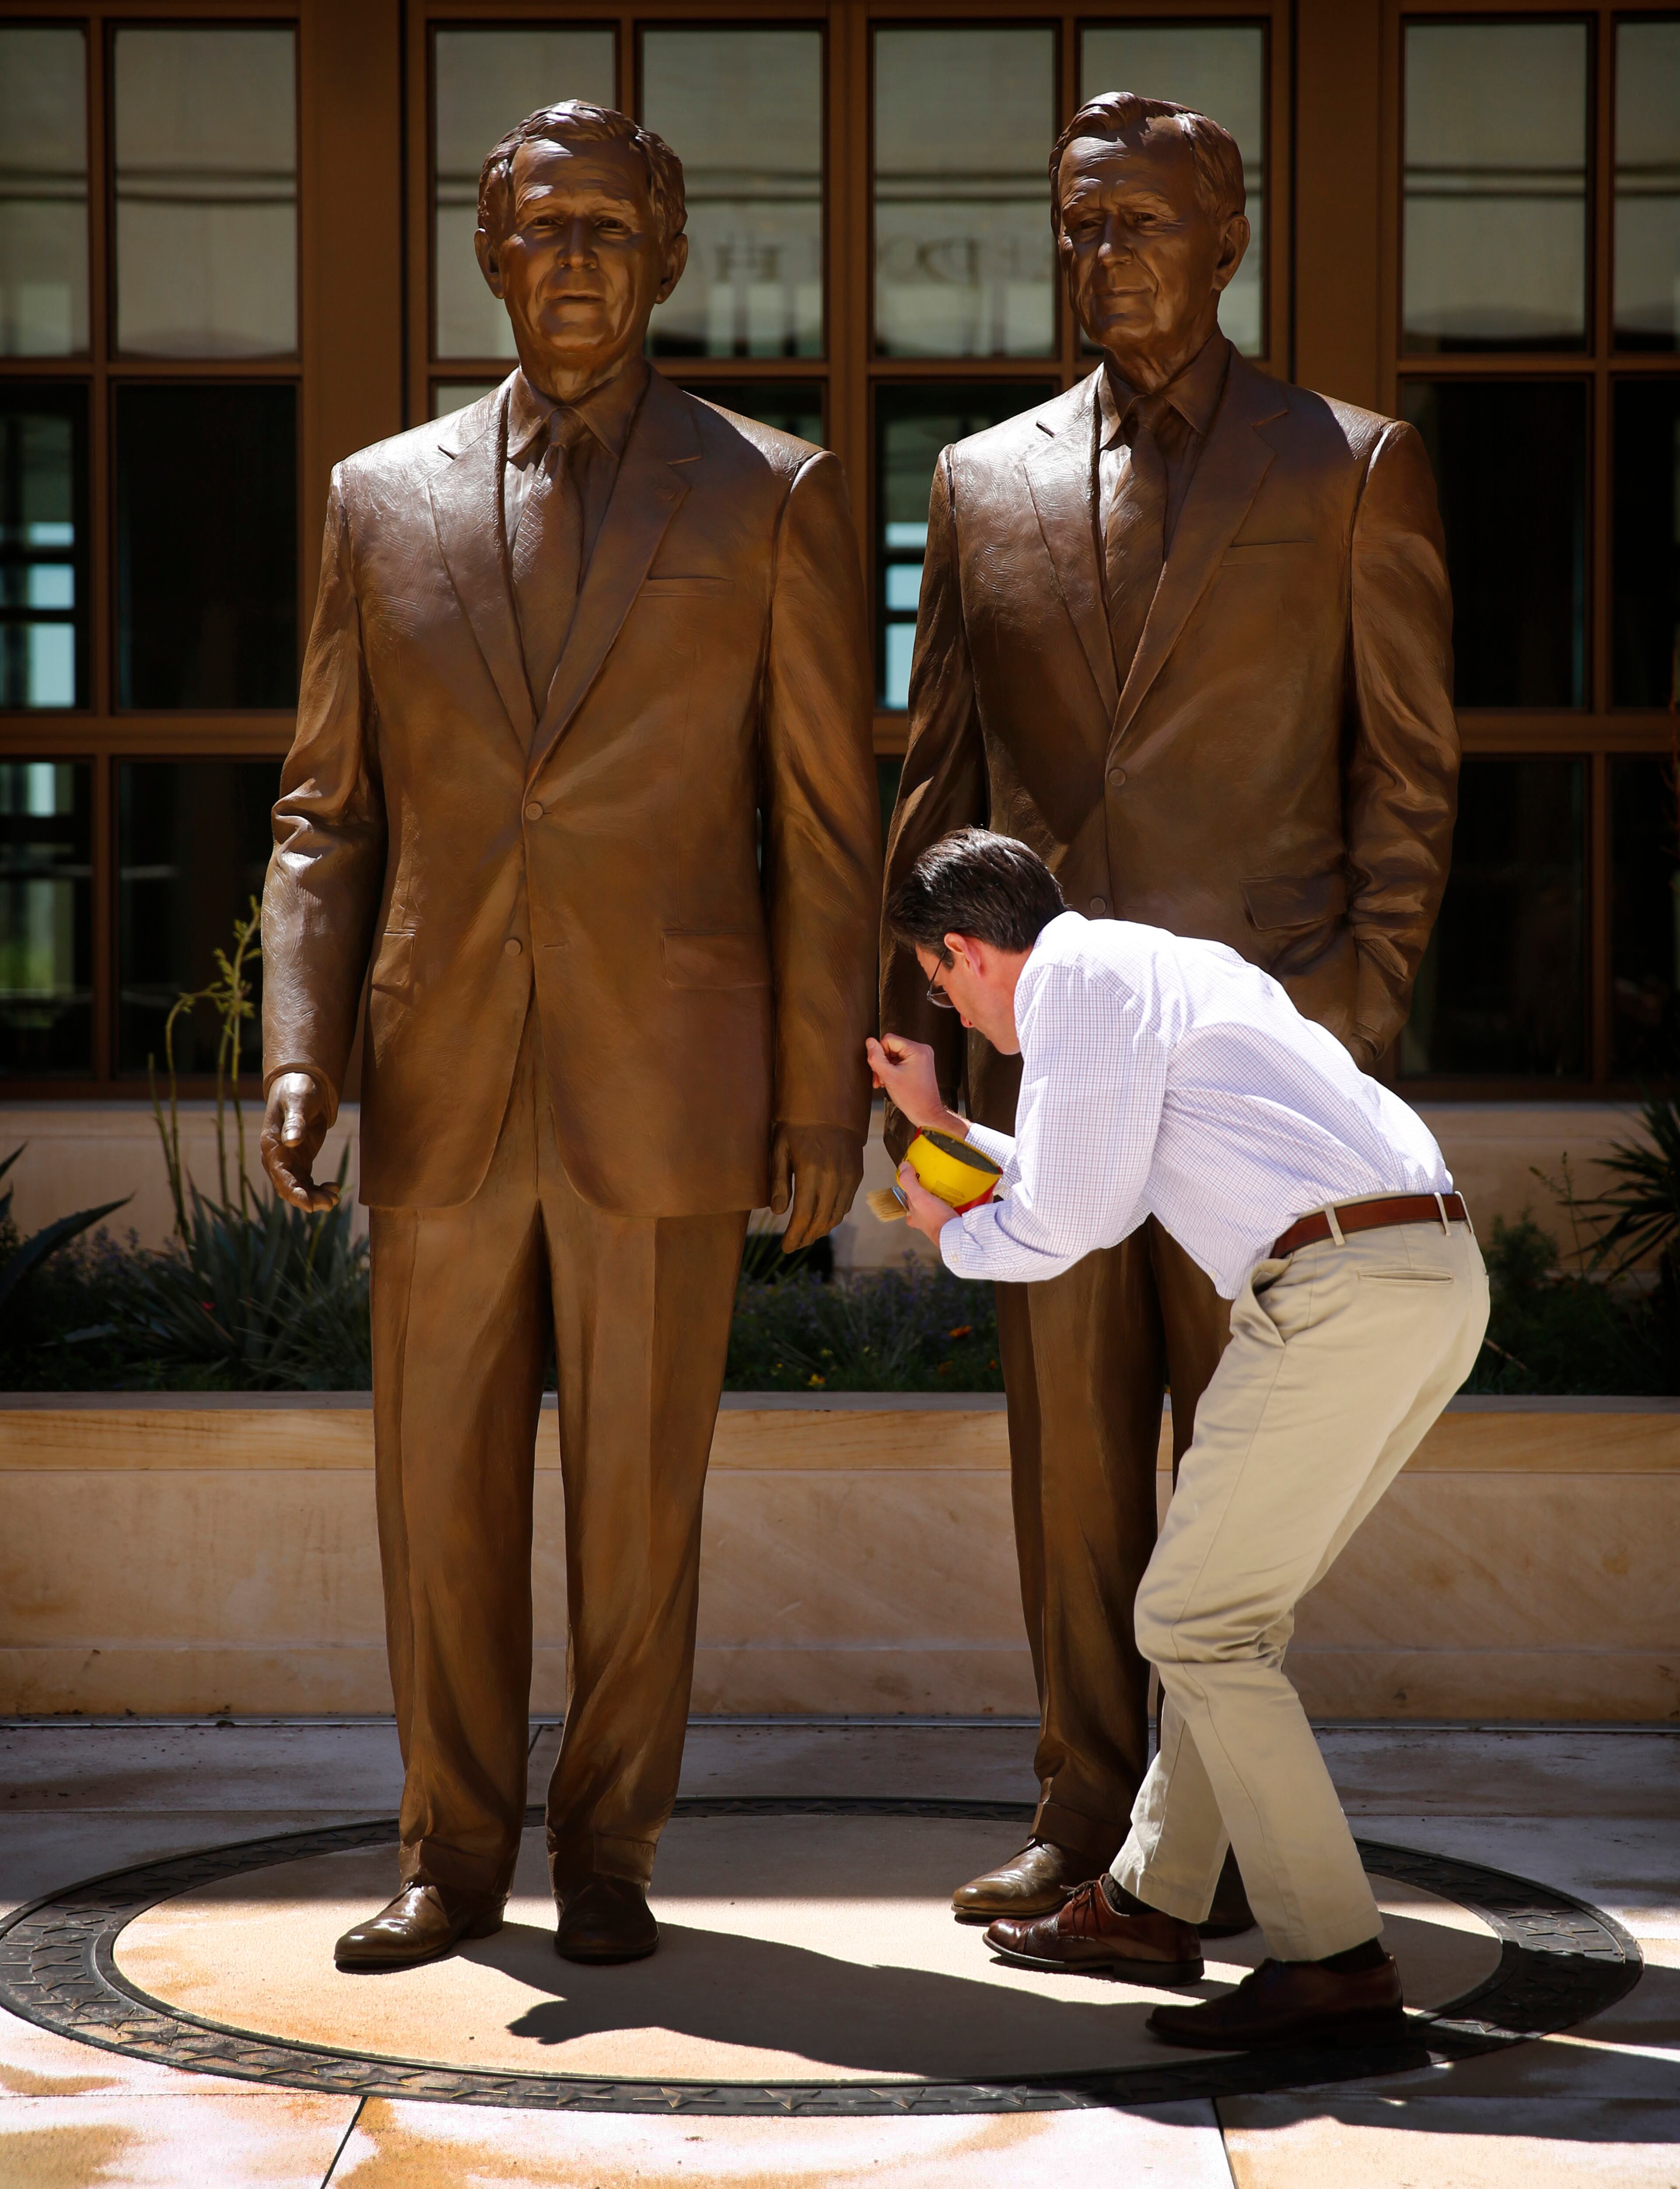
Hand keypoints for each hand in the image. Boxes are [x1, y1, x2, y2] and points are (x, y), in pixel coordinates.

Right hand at [261, 1072, 338, 1212]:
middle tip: (330, 1202)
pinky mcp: (300, 1160)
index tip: (309, 1205)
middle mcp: (276, 1157)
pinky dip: (318, 1189)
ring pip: (298, 1188)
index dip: (293, 1192)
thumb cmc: (299, 1090)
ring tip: (334, 1198)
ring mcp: (288, 1160)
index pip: (279, 1175)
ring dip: (314, 1196)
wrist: (304, 1084)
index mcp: (272, 1145)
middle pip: (288, 1187)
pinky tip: (334, 1187)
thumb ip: (295, 1121)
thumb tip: (291, 1140)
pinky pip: (306, 1182)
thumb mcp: (298, 1102)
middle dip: (307, 1199)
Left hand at [769, 1123, 863, 1252]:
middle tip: (794, 1245)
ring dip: (821, 1231)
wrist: (829, 1107)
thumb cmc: (797, 1127)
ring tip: (806, 1236)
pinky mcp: (856, 1175)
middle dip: (806, 1237)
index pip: (803, 1215)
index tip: (785, 1248)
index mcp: (811, 1172)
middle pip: (821, 1220)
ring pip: (836, 1216)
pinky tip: (822, 1220)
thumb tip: (779, 1212)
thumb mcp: (779, 1149)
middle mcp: (833, 1178)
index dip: (795, 1235)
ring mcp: (848, 1177)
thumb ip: (779, 1182)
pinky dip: (834, 1217)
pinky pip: (846, 1205)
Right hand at [866, 1034, 962, 1139]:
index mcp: (917, 1049)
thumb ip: (876, 1058)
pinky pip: (901, 1060)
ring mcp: (922, 1057)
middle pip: (891, 1047)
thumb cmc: (912, 1098)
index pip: (888, 1039)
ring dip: (887, 1068)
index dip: (880, 1053)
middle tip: (881, 1078)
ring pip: (895, 1055)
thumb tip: (870, 1042)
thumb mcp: (888, 1076)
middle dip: (883, 1063)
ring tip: (885, 1082)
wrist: (926, 1113)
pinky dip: (894, 1070)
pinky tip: (891, 1081)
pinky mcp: (920, 1063)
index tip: (880, 1069)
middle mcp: (922, 1050)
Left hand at [897, 1160, 958, 1245]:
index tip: (915, 1179)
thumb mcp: (918, 1197)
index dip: (910, 1190)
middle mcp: (925, 1220)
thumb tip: (904, 1167)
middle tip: (933, 1184)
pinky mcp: (951, 1220)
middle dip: (927, 1194)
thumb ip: (909, 1182)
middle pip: (924, 1203)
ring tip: (948, 1186)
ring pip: (938, 1206)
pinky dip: (956, 1202)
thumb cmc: (935, 1220)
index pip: (908, 1200)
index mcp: (914, 1216)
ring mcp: (939, 1220)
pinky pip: (953, 1208)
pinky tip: (961, 1195)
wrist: (955, 1233)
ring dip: (942, 1197)